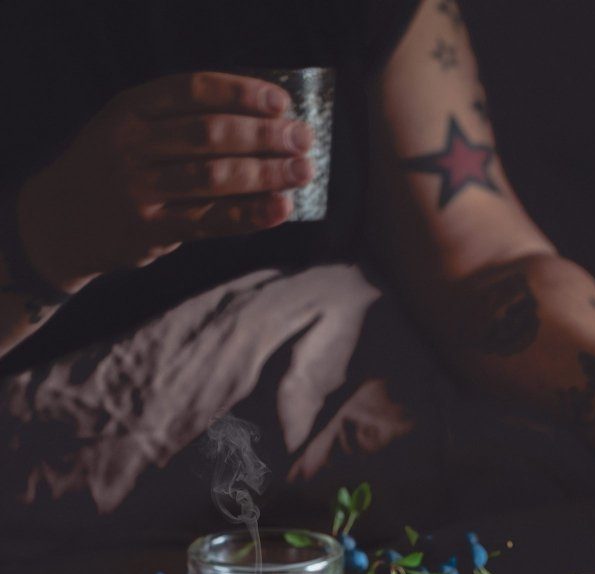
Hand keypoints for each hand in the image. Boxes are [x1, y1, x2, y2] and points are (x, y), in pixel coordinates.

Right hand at [16, 72, 314, 292]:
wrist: (58, 222)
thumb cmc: (111, 170)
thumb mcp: (129, 129)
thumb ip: (178, 123)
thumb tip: (261, 121)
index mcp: (130, 108)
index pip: (194, 90)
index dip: (242, 93)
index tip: (281, 102)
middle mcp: (132, 145)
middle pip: (211, 134)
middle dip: (264, 135)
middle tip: (304, 138)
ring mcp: (139, 190)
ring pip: (213, 177)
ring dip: (266, 173)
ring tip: (303, 171)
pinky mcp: (150, 230)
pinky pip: (209, 221)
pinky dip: (250, 215)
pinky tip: (281, 208)